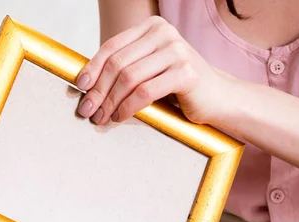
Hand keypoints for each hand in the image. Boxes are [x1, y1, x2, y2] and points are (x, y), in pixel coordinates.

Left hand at [75, 16, 230, 125]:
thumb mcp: (152, 70)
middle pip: (119, 64)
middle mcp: (165, 34)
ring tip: (102, 117)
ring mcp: (177, 51)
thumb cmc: (181, 88)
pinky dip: (128, 107)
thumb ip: (129, 67)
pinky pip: (146, 92)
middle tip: (88, 110)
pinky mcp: (185, 73)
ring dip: (111, 101)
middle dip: (99, 90)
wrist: (218, 98)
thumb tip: (89, 82)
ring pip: (129, 78)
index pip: (113, 46)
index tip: (80, 87)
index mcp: (153, 28)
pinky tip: (120, 117)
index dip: (93, 67)